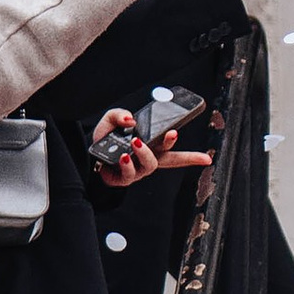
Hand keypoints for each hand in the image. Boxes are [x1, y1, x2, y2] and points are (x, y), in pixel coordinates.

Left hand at [88, 109, 211, 189]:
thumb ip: (120, 114)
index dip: (192, 157)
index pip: (174, 152)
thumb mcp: (111, 120)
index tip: (207, 158)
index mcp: (151, 148)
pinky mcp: (122, 179)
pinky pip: (129, 174)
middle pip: (170, 160)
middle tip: (171, 134)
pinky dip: (127, 164)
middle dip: (178, 151)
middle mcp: (147, 161)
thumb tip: (130, 120)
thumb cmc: (105, 140)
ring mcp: (136, 171)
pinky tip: (124, 157)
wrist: (86, 154)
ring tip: (135, 142)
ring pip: (150, 165)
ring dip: (145, 152)